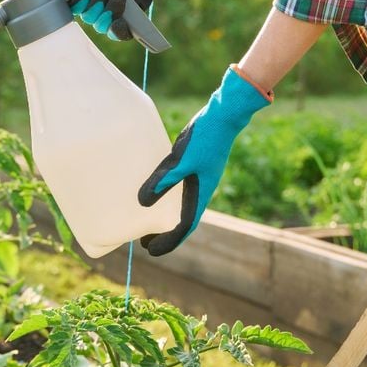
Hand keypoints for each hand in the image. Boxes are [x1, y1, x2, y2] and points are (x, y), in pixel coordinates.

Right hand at [50, 0, 162, 40]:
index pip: (67, 3)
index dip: (67, 1)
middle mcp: (92, 2)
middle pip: (84, 13)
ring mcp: (109, 9)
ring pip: (99, 23)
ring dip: (106, 10)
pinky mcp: (128, 15)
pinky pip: (118, 33)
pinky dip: (117, 30)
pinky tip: (119, 21)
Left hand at [137, 66, 270, 255]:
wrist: (223, 116)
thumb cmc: (204, 138)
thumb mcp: (180, 160)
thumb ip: (162, 181)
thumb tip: (142, 203)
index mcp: (200, 193)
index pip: (184, 226)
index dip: (168, 241)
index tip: (149, 250)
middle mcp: (201, 190)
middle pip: (183, 220)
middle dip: (165, 235)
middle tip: (144, 244)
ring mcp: (199, 179)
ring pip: (183, 207)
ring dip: (167, 219)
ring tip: (148, 226)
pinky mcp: (195, 168)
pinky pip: (182, 192)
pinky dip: (170, 200)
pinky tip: (157, 194)